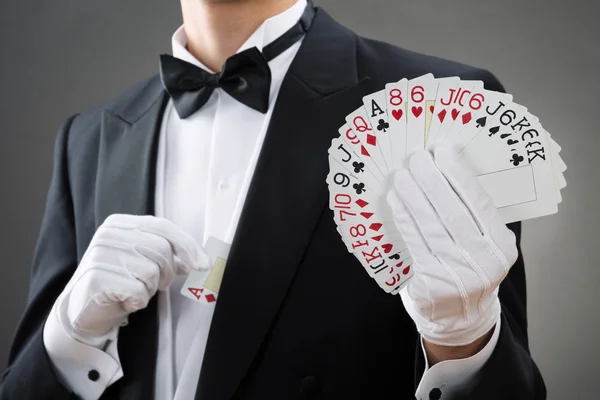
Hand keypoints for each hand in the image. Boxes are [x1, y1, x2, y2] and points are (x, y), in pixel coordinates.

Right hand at [48, 214, 209, 347]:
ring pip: (151, 272)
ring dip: (150, 288)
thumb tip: (199, 259)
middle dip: (167, 272)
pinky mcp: (97, 280)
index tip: (203, 264)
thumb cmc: (117, 282)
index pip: (163, 226)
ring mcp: (100, 256)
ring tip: (133, 291)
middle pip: (162, 249)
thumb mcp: (142, 260)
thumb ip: (167, 253)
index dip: (188, 245)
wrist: (82, 311)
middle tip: (157, 285)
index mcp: (119, 223)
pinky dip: (137, 301)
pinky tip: (124, 301)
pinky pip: (138, 291)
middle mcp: (108, 235)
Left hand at [386, 147, 517, 346]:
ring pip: (430, 223)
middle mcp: (484, 260)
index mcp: (501, 245)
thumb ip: (474, 217)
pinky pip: (415, 241)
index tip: (442, 150)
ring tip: (402, 174)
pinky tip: (397, 199)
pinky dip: (404, 216)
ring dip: (413, 194)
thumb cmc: (470, 270)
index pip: (478, 201)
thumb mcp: (485, 246)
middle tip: (416, 157)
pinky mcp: (432, 282)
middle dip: (431, 178)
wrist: (461, 318)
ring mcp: (457, 273)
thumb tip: (445, 171)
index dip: (458, 173)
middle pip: (452, 209)